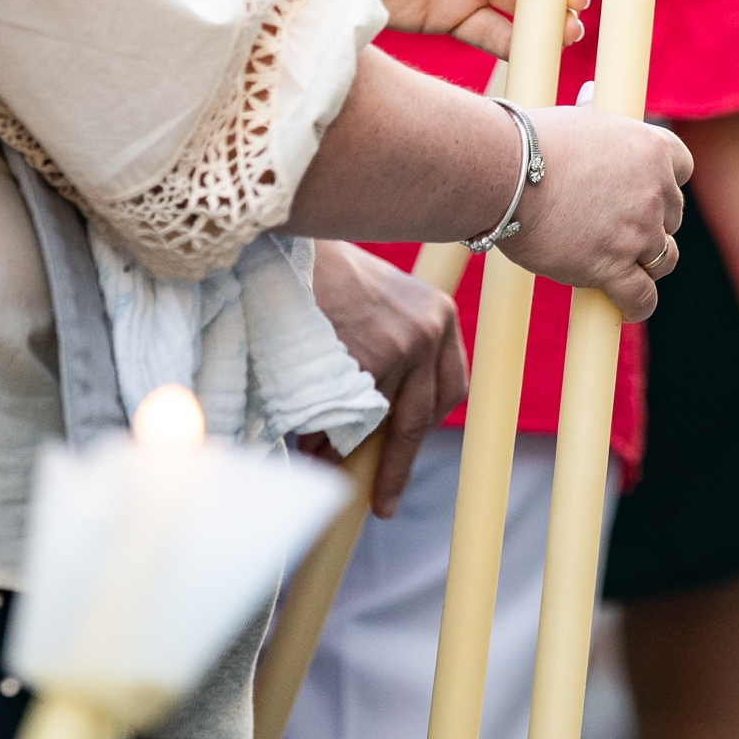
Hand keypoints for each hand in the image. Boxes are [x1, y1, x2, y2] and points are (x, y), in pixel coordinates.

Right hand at [302, 242, 466, 517]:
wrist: (289, 237)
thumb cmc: (320, 271)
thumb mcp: (374, 301)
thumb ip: (388, 346)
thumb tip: (372, 419)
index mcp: (439, 315)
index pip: (450, 390)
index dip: (425, 431)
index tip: (404, 456)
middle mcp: (431, 329)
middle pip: (422, 419)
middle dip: (396, 465)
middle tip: (380, 501)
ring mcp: (404, 344)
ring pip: (375, 420)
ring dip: (342, 444)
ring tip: (311, 449)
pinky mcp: (372, 356)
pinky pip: (346, 415)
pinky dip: (322, 431)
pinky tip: (301, 434)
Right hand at [498, 106, 693, 319]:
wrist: (503, 172)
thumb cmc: (529, 141)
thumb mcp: (576, 120)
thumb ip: (595, 117)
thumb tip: (593, 96)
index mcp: (651, 147)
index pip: (682, 169)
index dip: (664, 184)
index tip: (646, 192)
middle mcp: (654, 189)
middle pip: (674, 216)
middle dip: (651, 223)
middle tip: (617, 227)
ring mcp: (637, 231)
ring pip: (664, 259)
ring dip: (646, 263)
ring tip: (621, 264)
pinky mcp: (614, 267)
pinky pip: (642, 297)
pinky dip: (637, 304)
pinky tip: (627, 305)